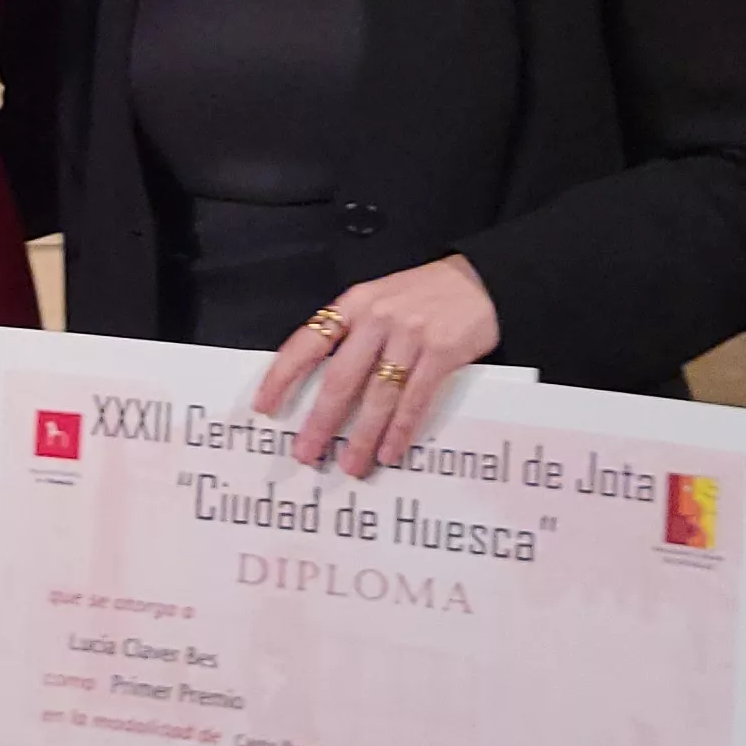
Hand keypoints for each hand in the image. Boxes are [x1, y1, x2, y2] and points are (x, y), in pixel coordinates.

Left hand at [253, 255, 500, 478]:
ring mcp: (411, 334)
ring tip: (351, 465)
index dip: (282, 376)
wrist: (481, 281)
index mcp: (355, 304)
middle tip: (306, 453)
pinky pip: (415, 398)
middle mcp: (378, 318)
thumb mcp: (379, 300)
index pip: (307, 342)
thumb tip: (324, 388)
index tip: (265, 407)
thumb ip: (353, 334)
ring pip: (378, 395)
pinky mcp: (442, 351)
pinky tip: (389, 451)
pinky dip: (400, 429)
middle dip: (320, 421)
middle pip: (340, 378)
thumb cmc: (424, 295)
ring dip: (362, 435)